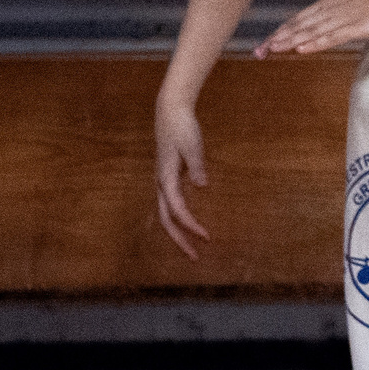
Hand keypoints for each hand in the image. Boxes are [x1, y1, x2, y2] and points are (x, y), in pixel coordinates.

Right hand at [153, 96, 211, 257]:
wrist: (170, 112)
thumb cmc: (182, 127)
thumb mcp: (192, 144)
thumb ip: (196, 165)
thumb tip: (202, 185)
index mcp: (165, 178)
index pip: (177, 210)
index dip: (191, 226)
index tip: (207, 237)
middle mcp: (161, 183)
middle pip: (166, 220)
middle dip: (180, 240)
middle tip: (195, 257)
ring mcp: (163, 182)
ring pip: (167, 215)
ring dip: (179, 232)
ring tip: (193, 248)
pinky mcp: (168, 179)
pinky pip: (172, 206)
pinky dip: (180, 219)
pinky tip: (190, 225)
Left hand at [256, 0, 368, 58]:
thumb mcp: (353, 11)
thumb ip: (337, 20)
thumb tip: (323, 32)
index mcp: (329, 5)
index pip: (298, 20)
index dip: (280, 32)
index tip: (263, 45)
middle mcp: (331, 9)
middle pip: (299, 25)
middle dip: (277, 38)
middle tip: (258, 52)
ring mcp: (344, 17)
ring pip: (311, 30)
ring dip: (290, 40)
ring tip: (272, 49)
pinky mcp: (357, 26)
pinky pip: (332, 36)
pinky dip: (315, 42)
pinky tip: (302, 49)